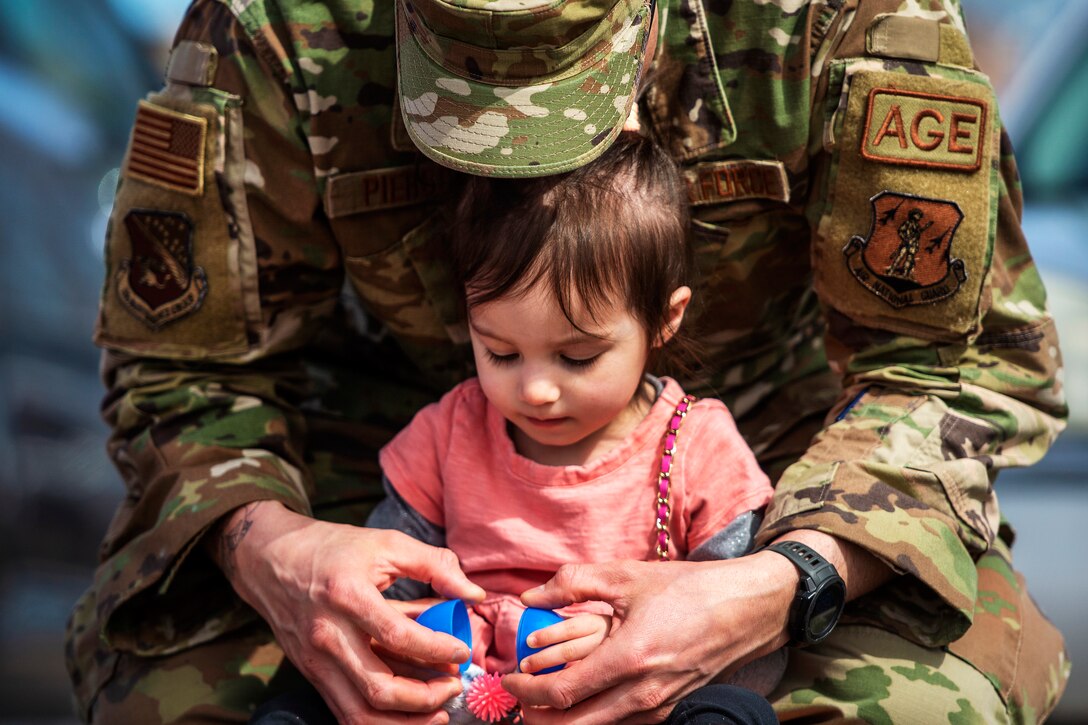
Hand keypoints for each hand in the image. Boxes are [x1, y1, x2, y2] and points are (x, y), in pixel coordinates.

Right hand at [211, 501, 486, 724]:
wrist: (269, 559)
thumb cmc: (333, 548)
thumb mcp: (386, 543)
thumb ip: (434, 565)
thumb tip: (475, 593)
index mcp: (347, 595)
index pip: (399, 637)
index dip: (438, 649)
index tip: (462, 650)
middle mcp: (327, 635)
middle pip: (379, 688)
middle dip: (426, 697)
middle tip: (454, 685)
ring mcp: (315, 660)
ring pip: (360, 713)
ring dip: (405, 722)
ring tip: (438, 710)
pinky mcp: (311, 674)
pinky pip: (345, 711)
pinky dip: (379, 720)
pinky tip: (408, 714)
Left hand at [502, 556, 797, 724]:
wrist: (746, 608)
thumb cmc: (688, 588)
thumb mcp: (627, 576)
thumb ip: (574, 582)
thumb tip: (531, 594)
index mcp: (629, 659)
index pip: (561, 692)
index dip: (526, 691)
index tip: (508, 678)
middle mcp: (643, 693)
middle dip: (538, 716)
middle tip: (517, 698)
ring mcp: (658, 706)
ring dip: (563, 719)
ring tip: (541, 699)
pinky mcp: (669, 708)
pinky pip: (620, 723)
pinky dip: (592, 716)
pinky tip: (580, 697)